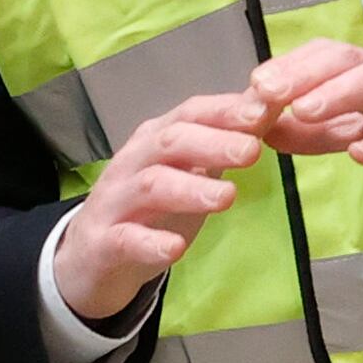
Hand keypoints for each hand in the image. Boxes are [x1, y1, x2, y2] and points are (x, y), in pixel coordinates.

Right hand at [53, 92, 270, 324]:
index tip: (264, 111)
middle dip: (212, 144)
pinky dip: (149, 243)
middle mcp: (133, 163)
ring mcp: (115, 203)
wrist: (91, 257)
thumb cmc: (149, 208)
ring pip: (150, 186)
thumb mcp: (189, 170)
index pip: (190, 114)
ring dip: (189, 189)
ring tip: (227, 197)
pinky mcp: (103, 244)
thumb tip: (271, 105)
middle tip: (252, 151)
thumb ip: (225, 142)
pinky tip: (175, 249)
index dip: (224, 111)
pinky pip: (125, 239)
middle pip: (170, 142)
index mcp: (156, 140)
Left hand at [247, 40, 362, 174]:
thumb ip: (322, 131)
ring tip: (301, 111)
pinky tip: (362, 155)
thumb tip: (266, 132)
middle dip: (299, 71)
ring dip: (337, 92)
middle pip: (344, 57)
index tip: (247, 89)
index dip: (286, 68)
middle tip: (260, 94)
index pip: (323, 57)